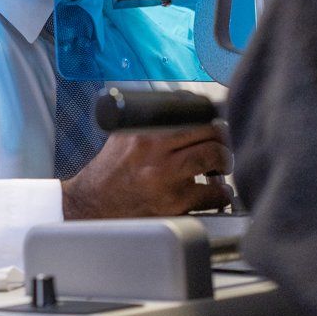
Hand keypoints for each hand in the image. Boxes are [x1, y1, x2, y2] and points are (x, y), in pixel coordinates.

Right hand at [61, 124, 232, 218]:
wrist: (92, 206)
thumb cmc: (110, 173)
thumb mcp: (123, 136)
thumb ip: (150, 122)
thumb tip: (183, 109)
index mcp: (144, 131)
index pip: (190, 111)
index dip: (209, 116)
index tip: (215, 121)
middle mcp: (155, 151)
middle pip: (208, 131)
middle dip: (221, 137)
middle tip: (221, 144)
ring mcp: (166, 178)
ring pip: (215, 156)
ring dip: (224, 160)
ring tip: (220, 167)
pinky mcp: (174, 204)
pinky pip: (212, 195)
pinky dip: (220, 194)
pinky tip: (215, 193)